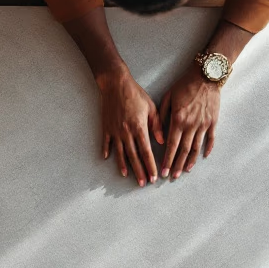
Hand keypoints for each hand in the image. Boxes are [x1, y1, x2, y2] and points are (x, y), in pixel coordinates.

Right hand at [98, 70, 160, 186]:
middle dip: (139, 171)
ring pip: (120, 153)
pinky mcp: (106, 127)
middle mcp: (126, 132)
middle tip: (143, 183)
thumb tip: (162, 141)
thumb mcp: (151, 107)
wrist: (115, 83)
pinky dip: (107, 151)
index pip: (146, 152)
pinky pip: (106, 143)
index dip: (150, 166)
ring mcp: (115, 131)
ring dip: (124, 166)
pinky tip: (107, 159)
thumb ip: (157, 125)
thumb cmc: (135, 94)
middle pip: (133, 156)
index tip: (153, 176)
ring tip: (128, 177)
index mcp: (139, 128)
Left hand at [160, 68, 218, 179]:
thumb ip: (162, 116)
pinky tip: (203, 157)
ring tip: (184, 171)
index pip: (171, 145)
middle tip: (172, 176)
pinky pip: (210, 139)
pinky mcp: (213, 122)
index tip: (163, 171)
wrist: (205, 75)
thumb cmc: (184, 84)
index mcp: (178, 120)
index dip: (167, 160)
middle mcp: (190, 125)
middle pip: (183, 150)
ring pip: (196, 148)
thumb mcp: (168, 97)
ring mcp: (203, 125)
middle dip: (176, 165)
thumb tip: (160, 135)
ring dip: (189, 161)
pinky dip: (207, 149)